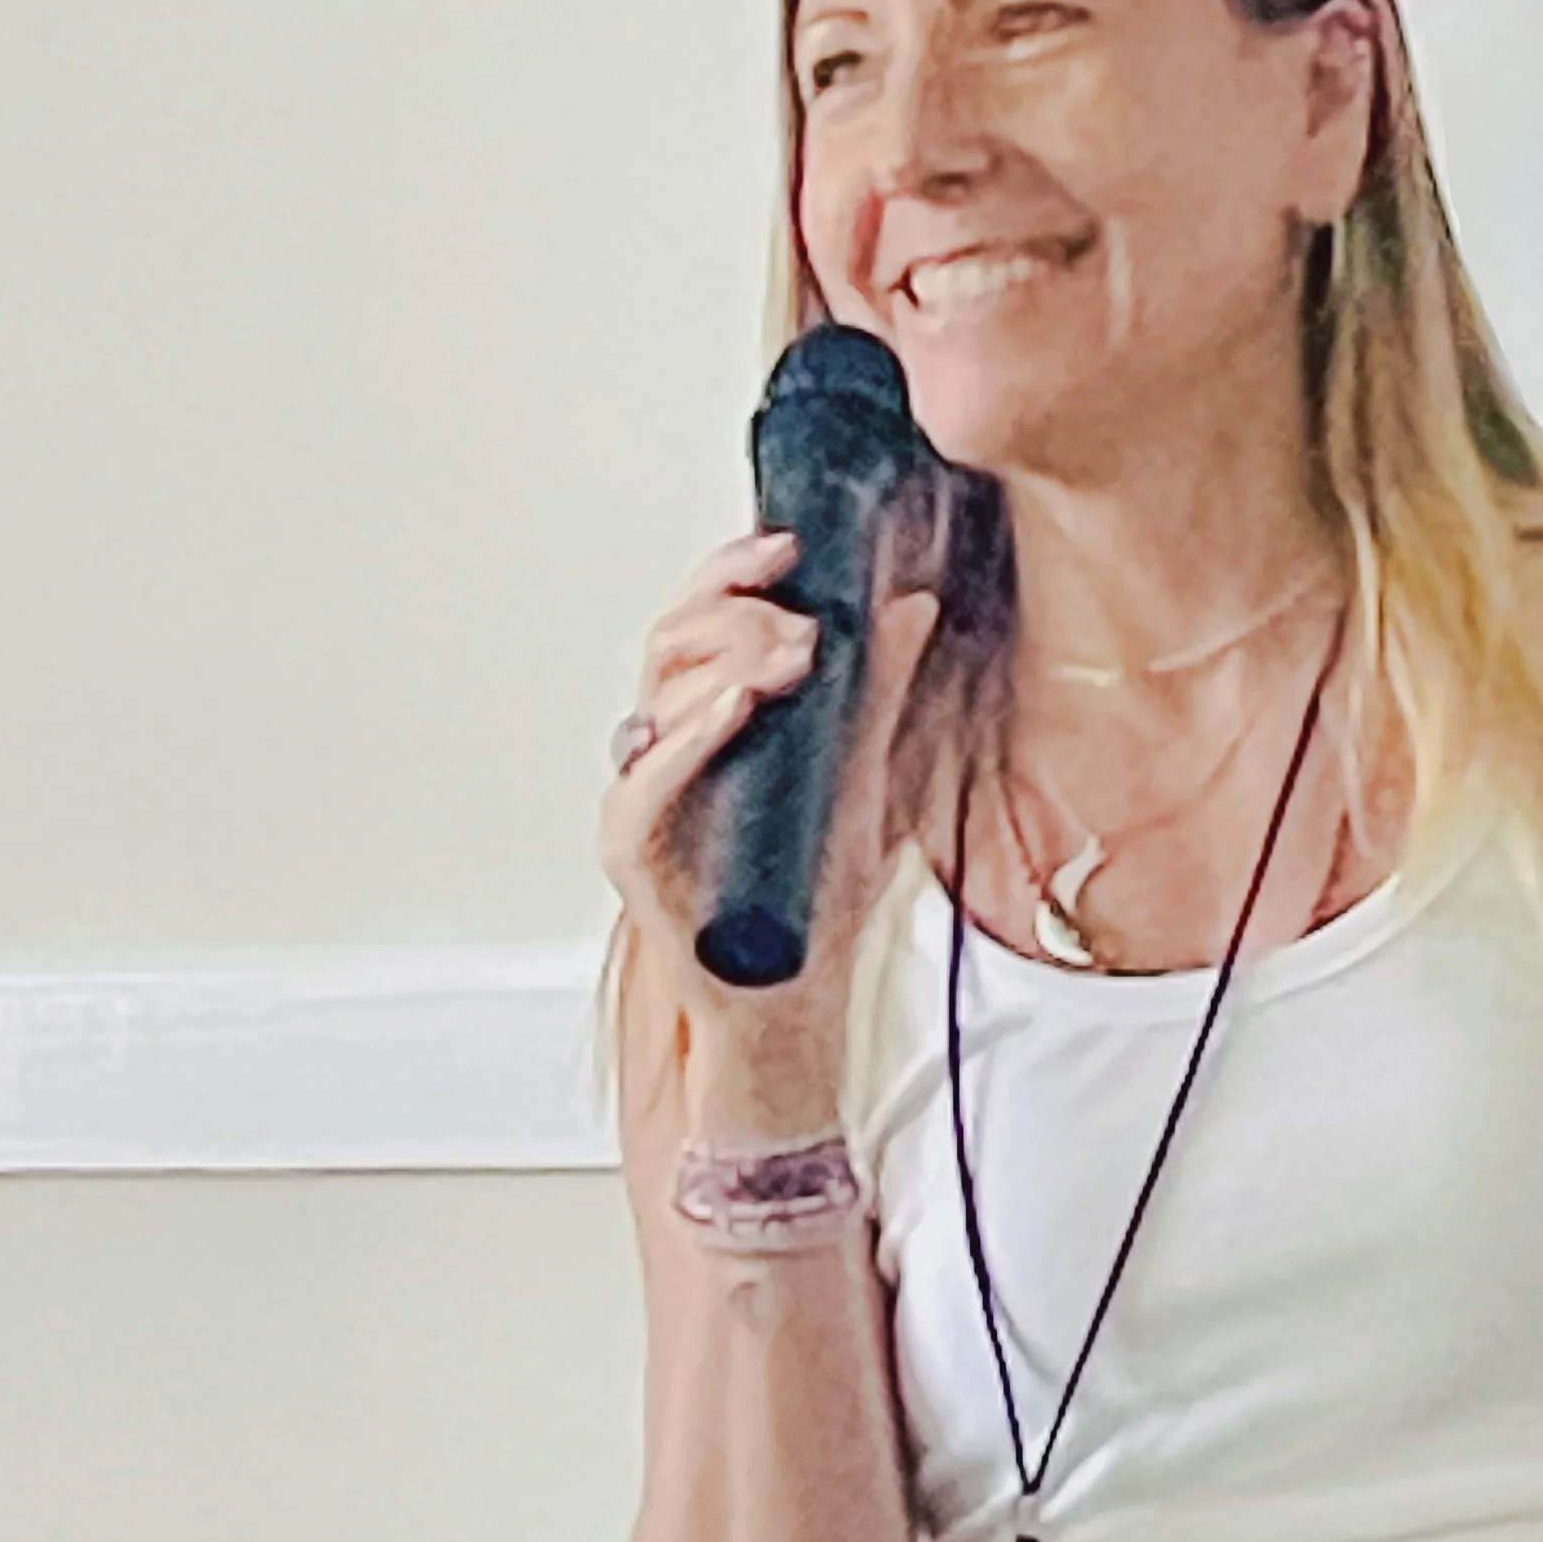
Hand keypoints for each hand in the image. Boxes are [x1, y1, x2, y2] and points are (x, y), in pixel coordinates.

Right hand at [598, 526, 939, 1113]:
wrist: (791, 995)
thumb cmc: (813, 895)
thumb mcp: (867, 777)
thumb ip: (881, 692)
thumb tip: (910, 606)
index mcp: (715, 717)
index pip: (707, 618)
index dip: (736, 571)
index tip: (789, 546)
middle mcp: (670, 744)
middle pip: (675, 639)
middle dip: (740, 612)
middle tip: (805, 623)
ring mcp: (645, 791)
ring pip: (657, 693)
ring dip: (727, 659)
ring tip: (793, 652)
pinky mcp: (632, 845)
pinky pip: (645, 778)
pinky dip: (690, 735)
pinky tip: (737, 707)